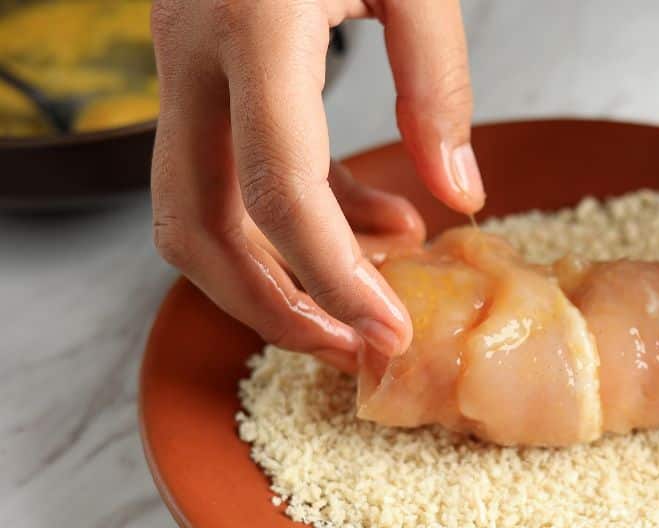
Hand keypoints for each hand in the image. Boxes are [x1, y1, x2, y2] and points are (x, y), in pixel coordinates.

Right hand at [150, 0, 483, 372]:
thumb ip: (437, 83)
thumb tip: (458, 197)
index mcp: (255, 24)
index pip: (276, 187)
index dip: (332, 276)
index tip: (388, 332)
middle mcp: (195, 52)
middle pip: (198, 224)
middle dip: (274, 306)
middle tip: (357, 347)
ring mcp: (182, 62)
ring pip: (194, 211)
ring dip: (275, 274)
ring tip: (372, 300)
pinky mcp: (201, 69)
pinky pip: (228, 170)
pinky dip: (295, 216)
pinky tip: (377, 224)